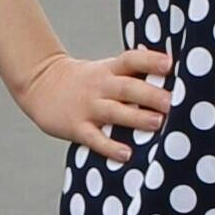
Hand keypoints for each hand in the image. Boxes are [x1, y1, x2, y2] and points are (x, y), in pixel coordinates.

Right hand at [15, 46, 173, 161]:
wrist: (41, 85)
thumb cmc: (85, 81)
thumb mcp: (106, 69)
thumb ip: (133, 71)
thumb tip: (170, 67)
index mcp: (109, 70)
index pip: (131, 60)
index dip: (150, 60)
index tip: (169, 64)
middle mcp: (100, 86)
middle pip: (128, 87)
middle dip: (152, 95)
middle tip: (174, 102)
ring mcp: (88, 107)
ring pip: (115, 112)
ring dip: (137, 117)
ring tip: (157, 123)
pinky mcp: (77, 127)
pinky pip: (95, 138)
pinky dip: (110, 146)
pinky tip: (126, 154)